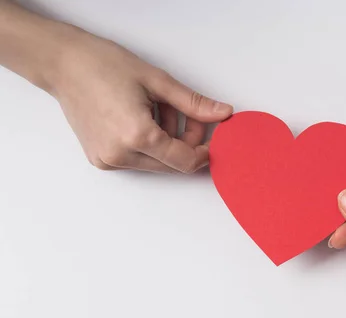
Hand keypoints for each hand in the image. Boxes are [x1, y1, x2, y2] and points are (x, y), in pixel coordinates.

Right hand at [50, 27, 232, 172]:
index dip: (205, 152)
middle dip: (188, 143)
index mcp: (137, 136)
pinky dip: (149, 143)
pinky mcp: (101, 159)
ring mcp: (108, 160)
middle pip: (172, 164)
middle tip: (189, 115)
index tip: (213, 138)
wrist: (62, 64)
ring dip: (169, 142)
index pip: (185, 161)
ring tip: (159, 109)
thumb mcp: (157, 81)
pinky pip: (138, 159)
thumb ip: (193, 103)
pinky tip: (144, 117)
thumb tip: (222, 114)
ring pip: (156, 163)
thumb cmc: (103, 65)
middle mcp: (120, 155)